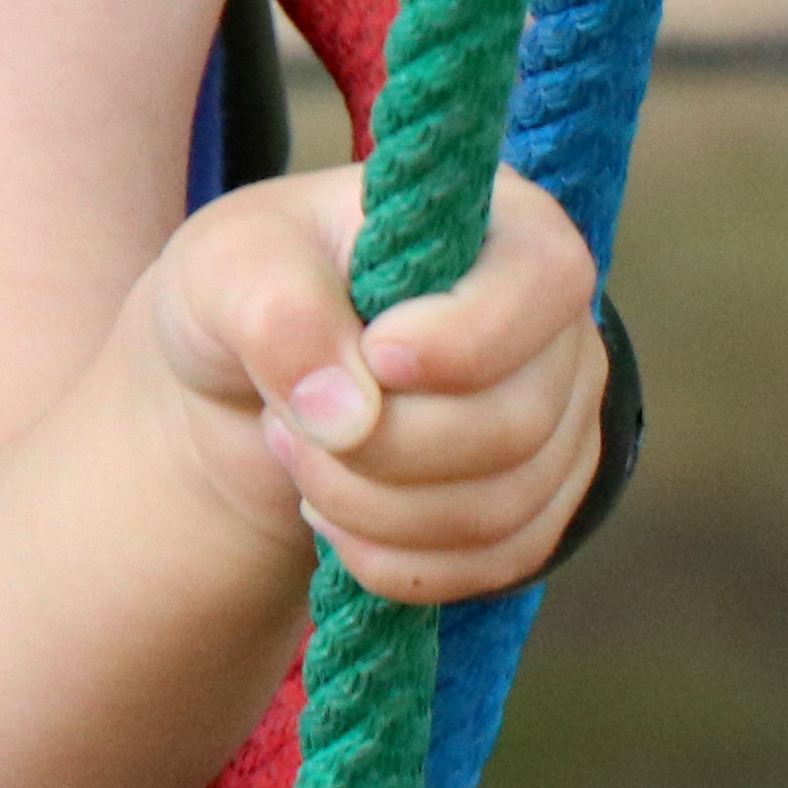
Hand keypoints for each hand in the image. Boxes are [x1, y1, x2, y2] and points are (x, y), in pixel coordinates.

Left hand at [144, 162, 607, 603]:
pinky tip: (334, 519)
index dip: (463, 341)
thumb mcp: (227, 267)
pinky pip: (496, 563)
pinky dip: (396, 560)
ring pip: (503, 508)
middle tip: (286, 422)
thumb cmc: (250, 293)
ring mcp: (560, 423)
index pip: (546, 284)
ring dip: (373, 509)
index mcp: (504, 224)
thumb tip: (349, 414)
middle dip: (380, 449)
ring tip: (297, 458)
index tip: (370, 355)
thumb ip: (279, 313)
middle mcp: (555, 326)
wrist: (244, 388)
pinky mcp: (537, 506)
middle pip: (514, 423)